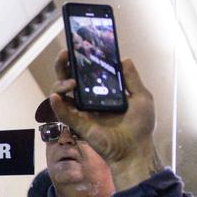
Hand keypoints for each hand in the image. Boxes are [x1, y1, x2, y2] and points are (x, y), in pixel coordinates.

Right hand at [50, 51, 162, 190]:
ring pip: (60, 93)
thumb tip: (124, 59)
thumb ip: (131, 79)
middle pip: (67, 78)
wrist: (136, 149)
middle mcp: (87, 100)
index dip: (79, 60)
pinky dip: (57, 105)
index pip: (85, 73)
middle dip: (63, 65)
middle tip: (66, 54)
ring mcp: (81, 112)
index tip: (79, 47)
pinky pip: (63, 114)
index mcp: (100, 92)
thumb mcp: (141, 97)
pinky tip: (55, 97)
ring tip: (72, 82)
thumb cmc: (140, 126)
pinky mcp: (78, 124)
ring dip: (61, 83)